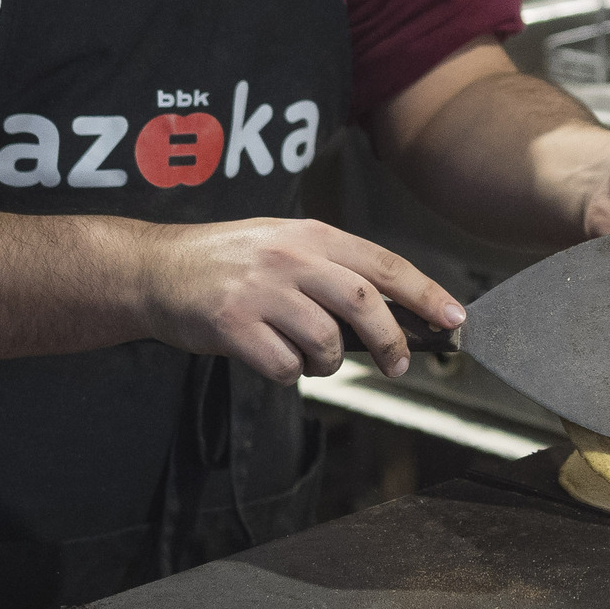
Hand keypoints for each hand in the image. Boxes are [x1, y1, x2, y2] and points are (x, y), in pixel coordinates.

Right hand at [139, 218, 467, 382]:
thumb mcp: (284, 245)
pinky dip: (288, 373)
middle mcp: (290, 258)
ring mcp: (260, 291)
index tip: (453, 317)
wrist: (155, 270)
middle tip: (397, 364)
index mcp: (311, 235)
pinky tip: (272, 358)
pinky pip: (283, 365)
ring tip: (309, 358)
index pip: (383, 264)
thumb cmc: (228, 262)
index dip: (424, 293)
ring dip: (327, 362)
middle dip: (390, 340)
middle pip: (363, 302)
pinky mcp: (232, 325)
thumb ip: (332, 270)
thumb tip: (391, 313)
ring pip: (324, 342)